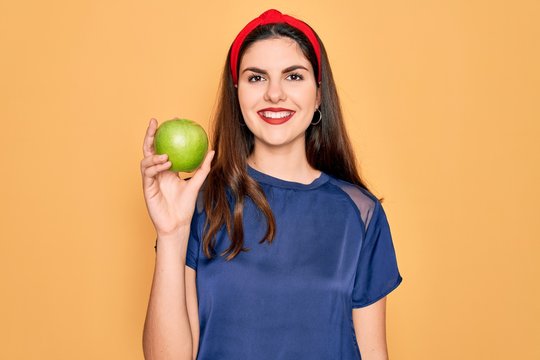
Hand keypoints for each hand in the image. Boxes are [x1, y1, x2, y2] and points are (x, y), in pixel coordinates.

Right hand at [140, 118, 213, 237]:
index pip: (164, 147)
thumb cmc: (185, 206)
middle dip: (150, 134)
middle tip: (156, 122)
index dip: (166, 133)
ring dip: (155, 155)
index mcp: (166, 170)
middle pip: (150, 149)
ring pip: (146, 160)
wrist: (177, 223)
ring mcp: (150, 179)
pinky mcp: (146, 187)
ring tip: (166, 155)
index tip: (174, 120)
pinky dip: (156, 166)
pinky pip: (148, 173)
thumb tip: (212, 150)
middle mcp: (156, 172)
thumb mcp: (196, 183)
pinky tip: (165, 164)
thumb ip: (202, 167)